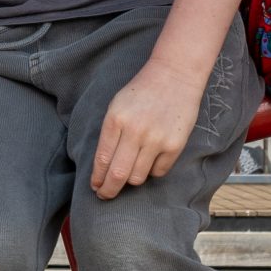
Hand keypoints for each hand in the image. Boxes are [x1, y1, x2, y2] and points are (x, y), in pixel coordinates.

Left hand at [90, 57, 203, 198]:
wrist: (174, 76)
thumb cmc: (141, 92)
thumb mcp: (116, 107)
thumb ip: (110, 135)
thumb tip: (103, 168)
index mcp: (115, 120)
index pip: (102, 160)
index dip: (97, 179)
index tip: (96, 187)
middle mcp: (135, 131)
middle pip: (118, 175)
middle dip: (109, 190)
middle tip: (105, 195)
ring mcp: (156, 139)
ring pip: (138, 178)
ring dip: (131, 180)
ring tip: (130, 172)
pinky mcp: (175, 145)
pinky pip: (158, 172)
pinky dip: (152, 171)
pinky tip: (150, 159)